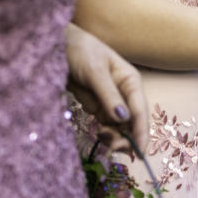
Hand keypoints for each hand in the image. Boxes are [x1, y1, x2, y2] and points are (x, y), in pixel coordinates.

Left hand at [65, 23, 148, 150]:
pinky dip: (104, 133)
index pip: (140, 111)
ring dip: (114, 137)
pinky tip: (100, 135)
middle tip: (115, 149)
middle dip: (126, 137)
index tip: (140, 152)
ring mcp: (110, 101)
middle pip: (132, 122)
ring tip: (104, 141)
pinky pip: (105, 125)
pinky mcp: (97, 106)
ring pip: (119, 127)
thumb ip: (109, 96)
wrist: (55, 45)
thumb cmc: (79, 50)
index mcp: (130, 81)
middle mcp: (124, 93)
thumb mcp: (94, 71)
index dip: (141, 132)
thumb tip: (123, 119)